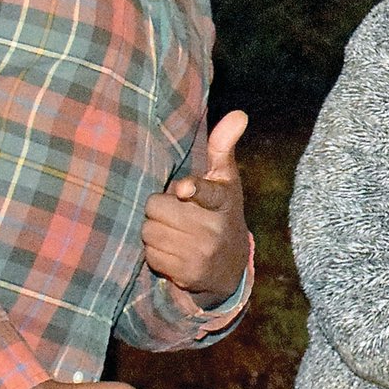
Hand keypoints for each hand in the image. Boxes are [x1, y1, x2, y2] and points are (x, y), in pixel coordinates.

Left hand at [142, 110, 248, 307]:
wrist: (230, 266)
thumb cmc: (220, 211)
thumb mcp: (226, 180)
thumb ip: (223, 146)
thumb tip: (239, 114)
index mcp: (223, 200)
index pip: (206, 192)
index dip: (193, 189)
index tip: (183, 189)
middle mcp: (214, 229)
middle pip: (156, 208)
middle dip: (159, 208)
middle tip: (173, 210)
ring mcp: (201, 254)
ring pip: (149, 232)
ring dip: (154, 230)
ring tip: (172, 230)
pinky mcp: (188, 274)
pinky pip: (150, 256)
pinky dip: (155, 252)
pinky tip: (171, 250)